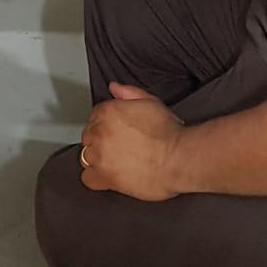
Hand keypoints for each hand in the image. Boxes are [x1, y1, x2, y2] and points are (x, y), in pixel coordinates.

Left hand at [80, 82, 184, 200]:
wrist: (179, 158)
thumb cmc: (169, 133)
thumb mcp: (151, 102)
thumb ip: (129, 93)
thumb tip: (114, 88)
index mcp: (108, 111)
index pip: (94, 116)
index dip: (106, 124)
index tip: (116, 131)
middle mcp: (100, 132)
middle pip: (88, 136)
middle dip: (101, 140)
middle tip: (119, 147)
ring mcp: (100, 155)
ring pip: (86, 156)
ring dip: (98, 158)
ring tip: (116, 161)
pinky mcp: (105, 176)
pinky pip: (87, 178)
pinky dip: (96, 177)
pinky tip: (108, 175)